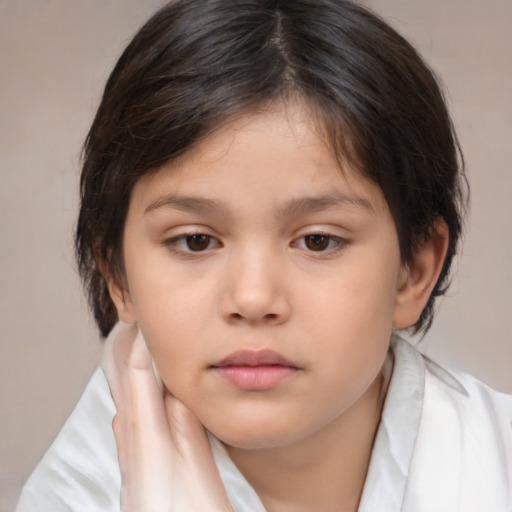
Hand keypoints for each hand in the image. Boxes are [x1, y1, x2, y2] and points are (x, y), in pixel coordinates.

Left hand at [102, 322, 232, 511]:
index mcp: (149, 449)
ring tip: (143, 349)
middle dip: (129, 354)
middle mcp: (133, 452)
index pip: (139, 380)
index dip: (142, 346)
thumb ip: (188, 435)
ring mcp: (132, 464)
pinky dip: (135, 399)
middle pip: (126, 390)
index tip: (148, 319)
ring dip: (132, 374)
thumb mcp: (201, 481)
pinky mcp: (137, 475)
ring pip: (126, 406)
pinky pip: (130, 424)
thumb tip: (178, 390)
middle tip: (138, 323)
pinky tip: (145, 399)